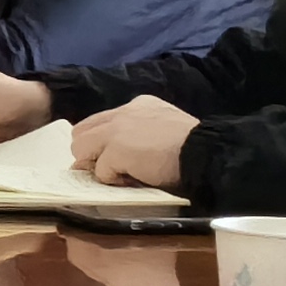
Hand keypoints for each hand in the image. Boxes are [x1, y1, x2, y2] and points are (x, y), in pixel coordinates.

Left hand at [72, 97, 198, 191]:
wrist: (205, 152)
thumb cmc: (193, 146)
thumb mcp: (163, 129)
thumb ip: (137, 134)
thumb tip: (111, 152)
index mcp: (137, 105)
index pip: (100, 121)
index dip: (100, 141)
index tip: (111, 156)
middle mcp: (123, 113)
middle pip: (81, 132)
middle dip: (89, 152)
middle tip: (109, 169)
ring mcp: (116, 130)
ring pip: (80, 148)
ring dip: (97, 165)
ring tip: (122, 174)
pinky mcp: (116, 150)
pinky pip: (100, 171)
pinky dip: (113, 180)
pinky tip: (134, 180)